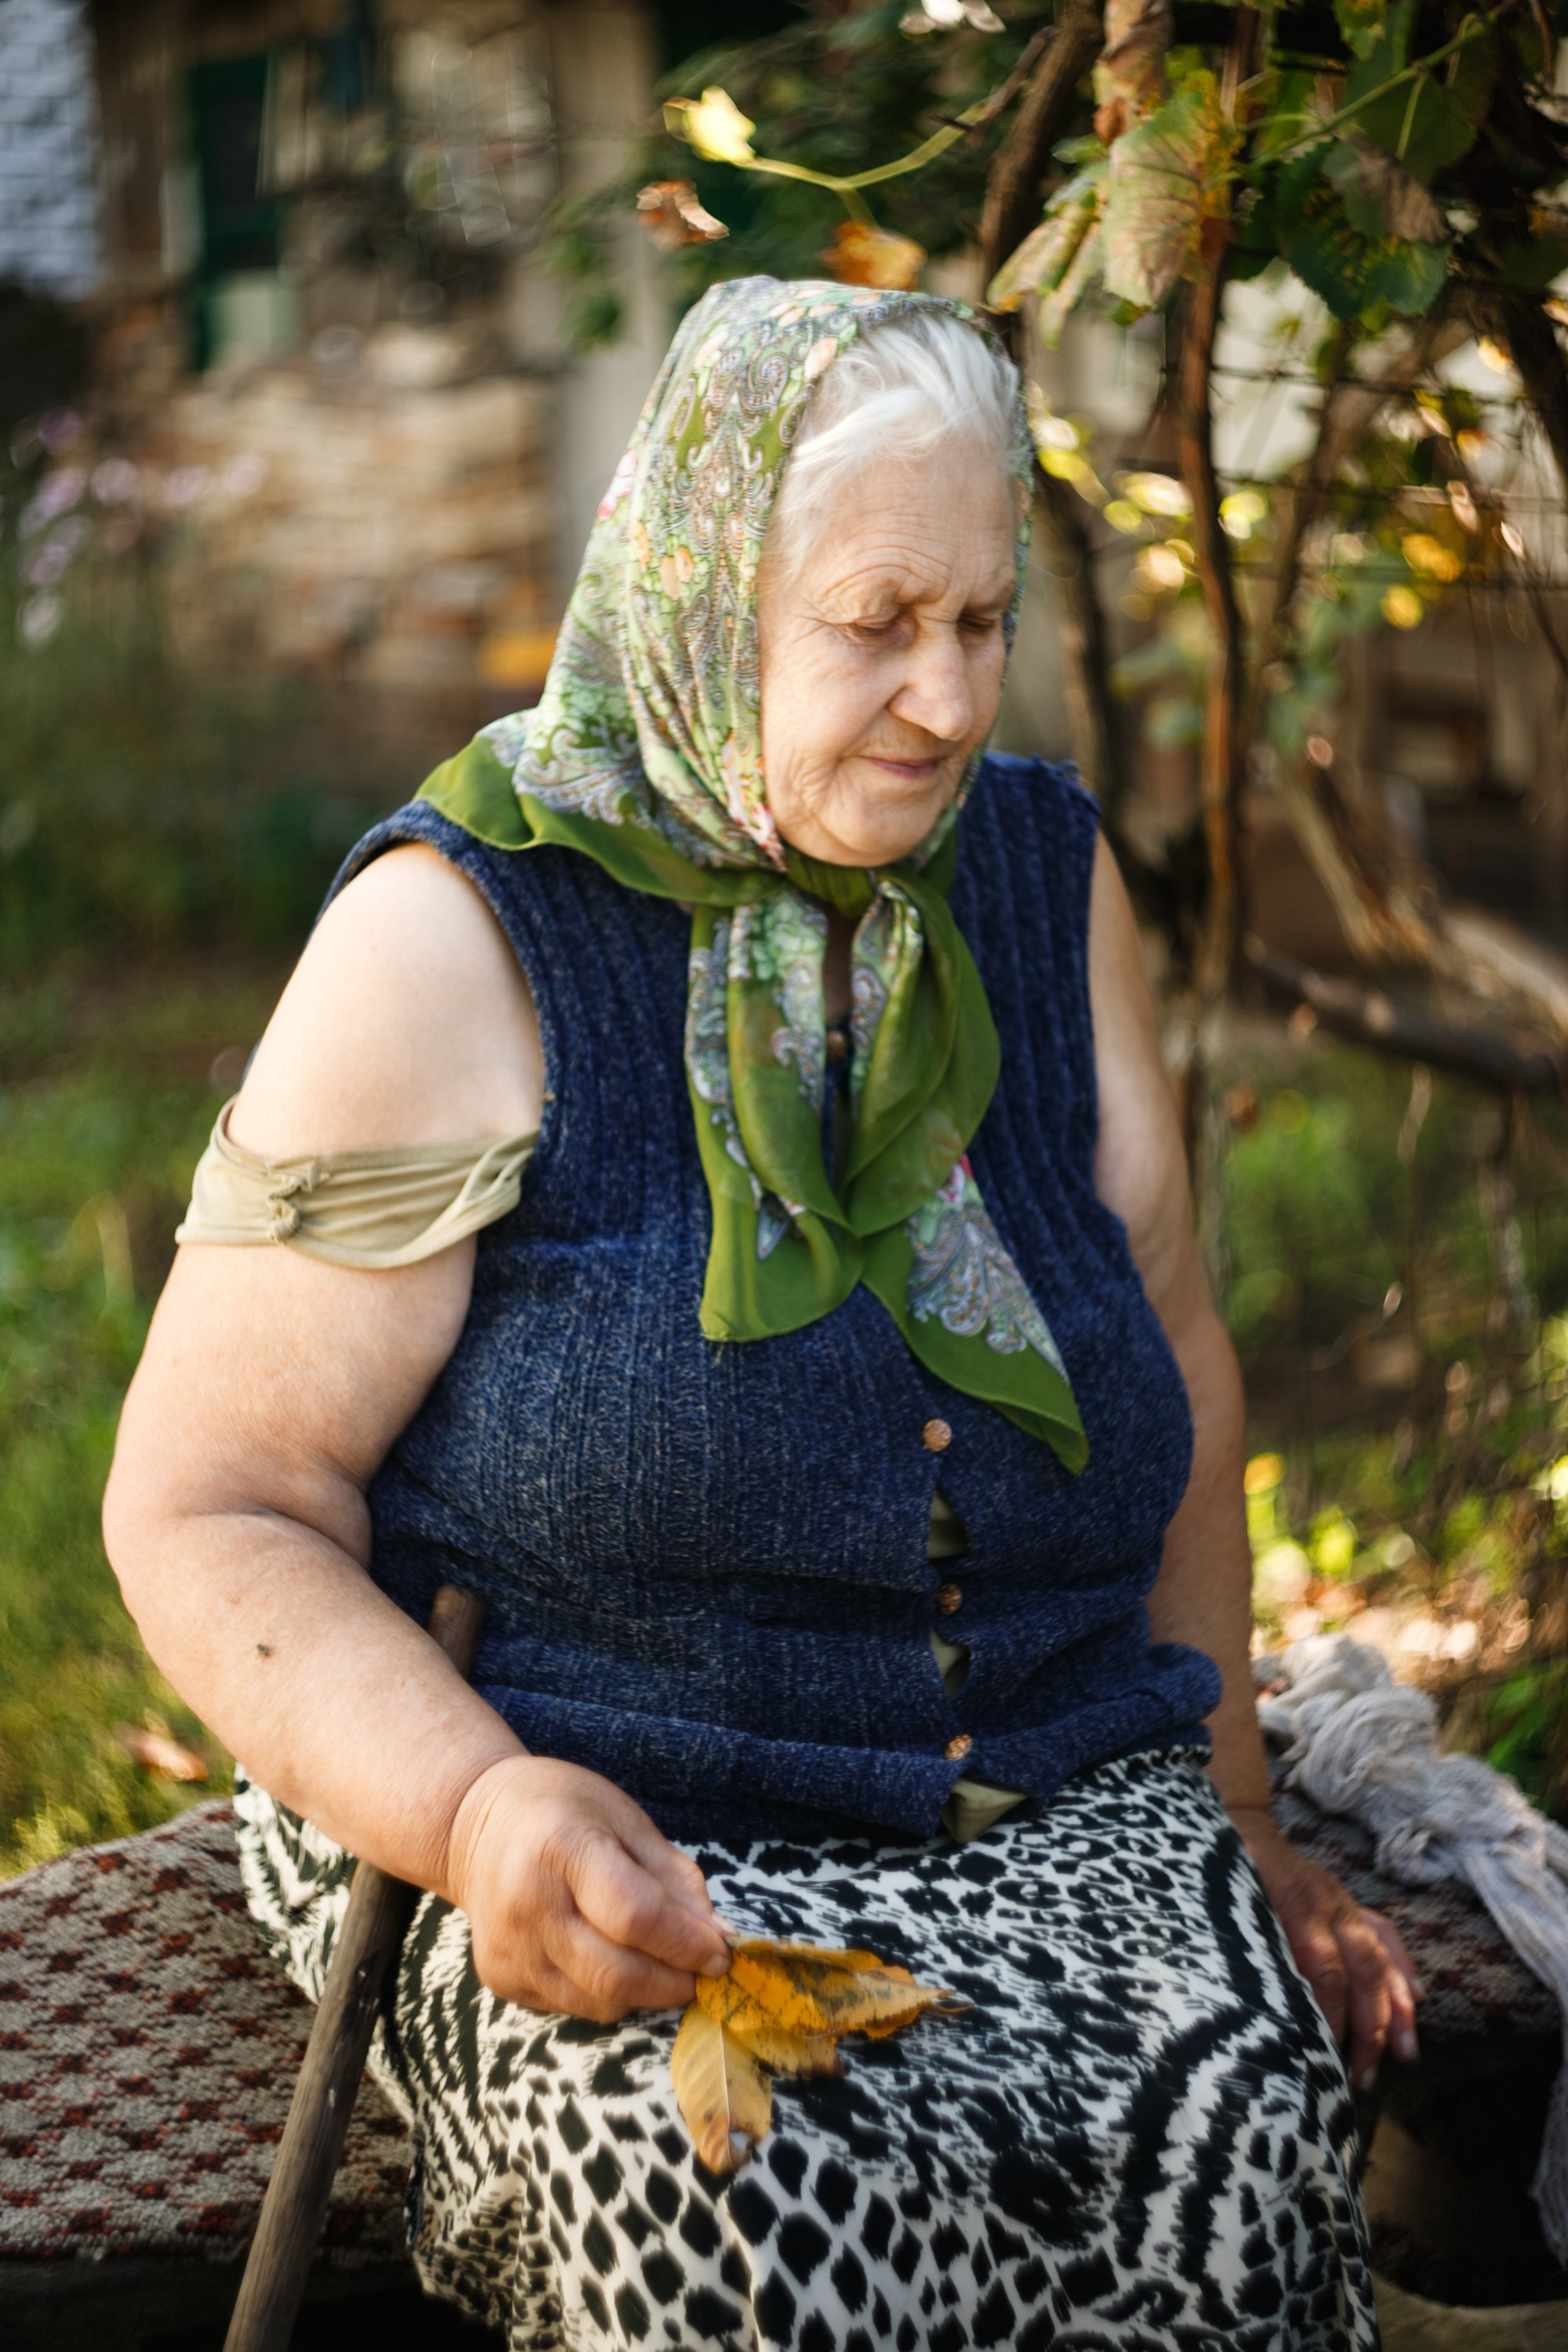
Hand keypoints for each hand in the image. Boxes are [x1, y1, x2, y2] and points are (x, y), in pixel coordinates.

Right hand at [444, 1753, 730, 2020]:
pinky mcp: (501, 1978)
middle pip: (616, 1973)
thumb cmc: (562, 1810)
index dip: (686, 1944)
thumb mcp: (625, 1819)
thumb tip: (718, 1936)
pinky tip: (613, 1959)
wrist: (474, 1825)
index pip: (635, 1916)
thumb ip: (674, 1878)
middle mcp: (526, 1904)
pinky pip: (575, 2005)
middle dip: (674, 1981)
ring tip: (664, 1964)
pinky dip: (609, 1994)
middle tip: (704, 1971)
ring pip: (599, 2001)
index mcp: (559, 1847)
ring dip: (646, 1993)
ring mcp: (509, 1948)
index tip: (721, 1952)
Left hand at [1229, 1802, 1422, 2089]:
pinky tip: (1417, 1998)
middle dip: (1370, 2027)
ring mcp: (1342, 1901)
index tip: (1328, 2058)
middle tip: (1365, 2077)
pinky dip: (1402, 1966)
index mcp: (1294, 1904)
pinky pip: (1384, 1932)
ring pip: (1380, 1956)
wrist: (1231, 1818)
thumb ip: (1248, 1943)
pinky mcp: (1347, 1901)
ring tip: (1405, 2054)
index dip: (1330, 2015)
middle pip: (1362, 1969)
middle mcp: (1328, 1902)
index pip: (1323, 1969)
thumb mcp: (1226, 1904)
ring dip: (1396, 2007)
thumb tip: (1257, 2003)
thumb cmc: (1219, 1870)